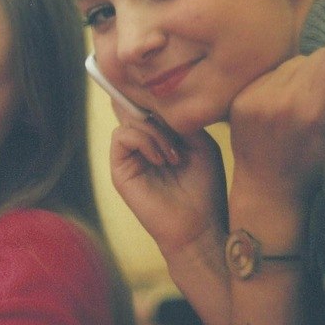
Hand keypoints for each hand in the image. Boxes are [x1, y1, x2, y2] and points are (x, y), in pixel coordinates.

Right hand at [109, 105, 227, 254]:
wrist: (200, 226)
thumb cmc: (205, 188)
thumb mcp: (200, 144)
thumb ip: (179, 121)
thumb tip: (158, 101)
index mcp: (159, 137)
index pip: (145, 105)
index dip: (154, 98)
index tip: (172, 99)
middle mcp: (140, 144)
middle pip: (135, 107)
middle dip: (159, 114)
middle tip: (179, 135)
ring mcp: (128, 157)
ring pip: (129, 121)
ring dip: (156, 133)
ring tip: (175, 157)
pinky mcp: (119, 170)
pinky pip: (121, 136)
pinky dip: (144, 141)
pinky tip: (162, 160)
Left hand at [229, 42, 324, 203]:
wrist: (267, 189)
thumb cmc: (314, 166)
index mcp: (314, 110)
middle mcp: (283, 100)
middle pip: (311, 57)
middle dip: (322, 67)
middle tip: (323, 88)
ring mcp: (257, 99)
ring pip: (288, 64)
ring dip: (298, 74)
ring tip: (301, 99)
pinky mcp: (240, 100)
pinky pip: (267, 76)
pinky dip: (277, 84)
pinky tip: (280, 104)